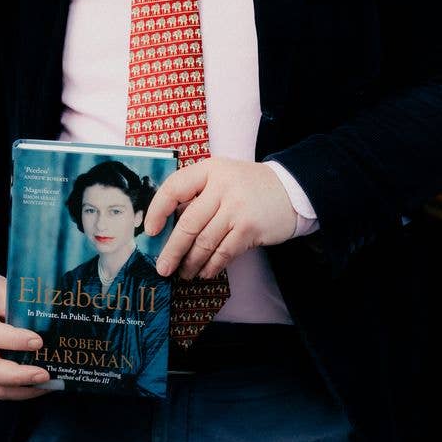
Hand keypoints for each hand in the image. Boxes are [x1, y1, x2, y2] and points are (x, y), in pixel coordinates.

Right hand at [0, 275, 51, 400]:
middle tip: (44, 374)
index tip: (38, 341)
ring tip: (48, 382)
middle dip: (18, 375)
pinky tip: (43, 386)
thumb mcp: (1, 290)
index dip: (14, 341)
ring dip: (23, 388)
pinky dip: (23, 392)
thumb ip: (18, 304)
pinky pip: (1, 390)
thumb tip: (49, 320)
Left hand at [145, 157, 300, 279]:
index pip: (174, 188)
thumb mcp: (221, 178)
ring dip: (191, 262)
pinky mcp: (249, 227)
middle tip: (162, 267)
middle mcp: (222, 186)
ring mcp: (237, 207)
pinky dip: (212, 265)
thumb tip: (166, 227)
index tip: (150, 231)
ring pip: (204, 241)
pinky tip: (205, 271)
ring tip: (183, 272)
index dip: (157, 210)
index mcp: (209, 169)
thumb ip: (197, 195)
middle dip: (172, 249)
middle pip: (188, 223)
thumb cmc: (248, 187)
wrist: (291, 190)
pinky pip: (223, 252)